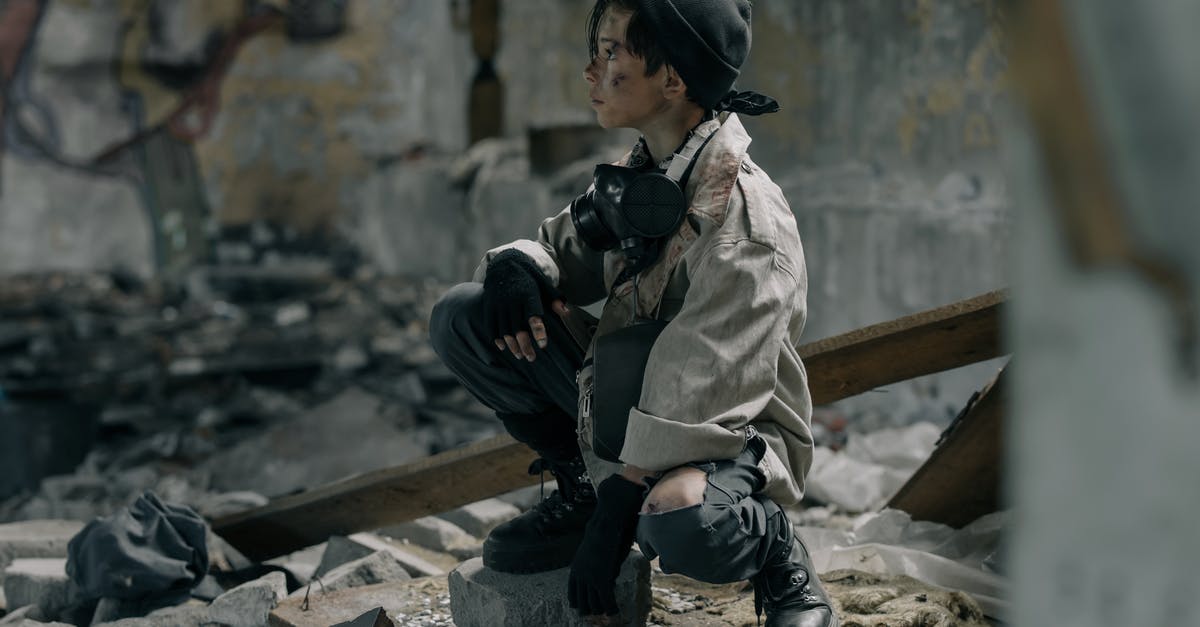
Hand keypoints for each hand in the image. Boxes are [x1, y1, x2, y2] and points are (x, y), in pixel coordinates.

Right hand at [481, 249, 567, 360]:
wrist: (505, 263)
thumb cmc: (529, 278)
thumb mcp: (544, 285)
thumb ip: (555, 299)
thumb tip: (567, 313)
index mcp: (528, 295)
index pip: (533, 317)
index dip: (538, 332)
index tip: (543, 346)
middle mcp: (512, 300)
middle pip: (518, 328)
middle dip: (525, 346)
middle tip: (531, 358)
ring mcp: (499, 303)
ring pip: (504, 330)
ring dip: (512, 345)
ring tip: (519, 356)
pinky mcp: (489, 305)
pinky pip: (491, 325)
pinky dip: (496, 338)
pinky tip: (503, 347)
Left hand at [568, 474, 644, 616]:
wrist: (606, 523)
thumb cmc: (603, 530)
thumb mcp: (593, 549)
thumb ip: (594, 562)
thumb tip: (602, 568)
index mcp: (576, 568)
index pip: (572, 592)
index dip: (578, 602)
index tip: (582, 609)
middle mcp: (580, 575)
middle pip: (582, 602)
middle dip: (590, 610)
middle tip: (598, 615)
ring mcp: (590, 578)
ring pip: (593, 604)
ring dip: (602, 610)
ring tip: (607, 615)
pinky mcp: (602, 579)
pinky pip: (606, 600)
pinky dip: (611, 608)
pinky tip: (615, 612)